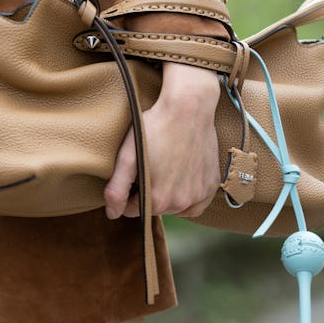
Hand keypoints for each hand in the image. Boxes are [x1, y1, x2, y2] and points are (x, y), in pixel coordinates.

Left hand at [104, 62, 220, 220]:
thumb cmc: (155, 127)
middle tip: (148, 166)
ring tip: (164, 168)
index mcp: (158, 199)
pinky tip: (181, 178)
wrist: (188, 108)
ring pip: (176, 206)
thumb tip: (112, 214)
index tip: (131, 173)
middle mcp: (181, 203)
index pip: (134, 209)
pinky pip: (197, 203)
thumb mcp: (129, 155)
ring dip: (168, 195)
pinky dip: (188, 197)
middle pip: (156, 208)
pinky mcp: (211, 185)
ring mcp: (199, 194)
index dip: (128, 192)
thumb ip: (117, 189)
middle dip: (148, 192)